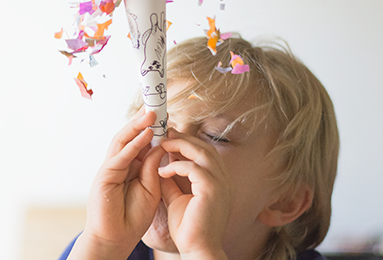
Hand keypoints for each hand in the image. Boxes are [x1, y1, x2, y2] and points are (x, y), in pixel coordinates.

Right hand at [69, 110, 165, 259]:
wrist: (116, 239)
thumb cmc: (133, 217)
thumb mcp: (151, 188)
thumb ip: (154, 168)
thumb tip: (160, 146)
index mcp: (130, 167)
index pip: (140, 143)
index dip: (151, 129)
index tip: (164, 117)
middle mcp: (119, 164)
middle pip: (129, 137)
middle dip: (142, 122)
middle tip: (156, 108)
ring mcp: (110, 168)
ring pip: (122, 141)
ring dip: (136, 127)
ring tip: (151, 115)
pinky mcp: (105, 176)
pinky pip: (120, 156)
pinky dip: (133, 145)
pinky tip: (144, 135)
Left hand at [158, 129, 232, 259]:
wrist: (197, 250)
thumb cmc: (188, 228)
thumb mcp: (177, 197)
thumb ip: (171, 180)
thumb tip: (159, 165)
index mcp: (218, 180)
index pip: (205, 152)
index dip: (188, 142)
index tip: (169, 138)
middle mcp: (223, 179)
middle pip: (205, 147)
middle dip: (184, 138)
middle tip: (164, 134)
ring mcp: (220, 184)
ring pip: (201, 152)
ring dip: (180, 146)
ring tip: (161, 146)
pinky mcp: (212, 190)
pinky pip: (193, 168)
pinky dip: (176, 166)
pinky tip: (162, 171)